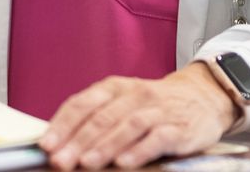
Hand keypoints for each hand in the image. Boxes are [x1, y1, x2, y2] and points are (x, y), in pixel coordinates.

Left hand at [39, 64, 238, 169]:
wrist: (202, 97)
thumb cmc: (154, 104)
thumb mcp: (123, 102)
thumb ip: (96, 117)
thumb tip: (61, 142)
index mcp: (115, 87)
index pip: (83, 103)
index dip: (62, 125)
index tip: (47, 145)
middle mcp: (135, 95)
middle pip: (102, 117)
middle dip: (78, 141)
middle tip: (61, 161)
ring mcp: (158, 110)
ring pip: (128, 126)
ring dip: (105, 146)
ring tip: (87, 163)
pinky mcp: (179, 127)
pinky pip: (158, 138)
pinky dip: (139, 150)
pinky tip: (124, 163)